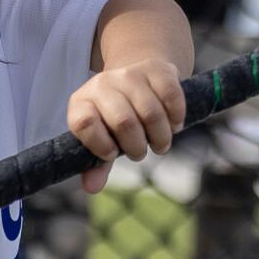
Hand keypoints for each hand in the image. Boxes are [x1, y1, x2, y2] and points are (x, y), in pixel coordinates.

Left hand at [67, 58, 186, 192]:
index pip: (83, 124)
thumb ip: (97, 165)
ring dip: (160, 137)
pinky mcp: (157, 70)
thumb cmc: (115, 119)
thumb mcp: (102, 140)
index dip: (100, 144)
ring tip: (160, 144)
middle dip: (137, 147)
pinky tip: (174, 125)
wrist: (136, 78)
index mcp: (82, 103)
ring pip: (151, 112)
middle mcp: (103, 84)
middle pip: (123, 121)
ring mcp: (130, 74)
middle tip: (141, 153)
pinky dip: (176, 118)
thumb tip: (92, 188)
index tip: (113, 153)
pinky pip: (171, 97)